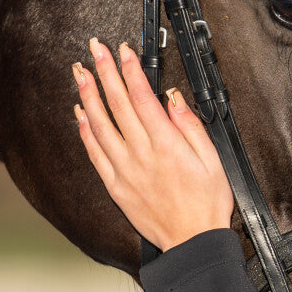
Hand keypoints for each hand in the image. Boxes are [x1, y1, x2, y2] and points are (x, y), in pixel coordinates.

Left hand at [72, 38, 234, 251]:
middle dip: (104, 72)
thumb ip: (190, 126)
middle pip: (116, 104)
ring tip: (79, 73)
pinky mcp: (116, 186)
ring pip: (99, 125)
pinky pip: (95, 153)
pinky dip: (85, 131)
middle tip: (93, 49)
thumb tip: (173, 98)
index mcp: (166, 144)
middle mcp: (141, 154)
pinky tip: (80, 115)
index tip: (122, 51)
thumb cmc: (206, 204)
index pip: (141, 97)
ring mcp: (124, 170)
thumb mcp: (212, 160)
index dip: (130, 70)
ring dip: (87, 96)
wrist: (191, 242)